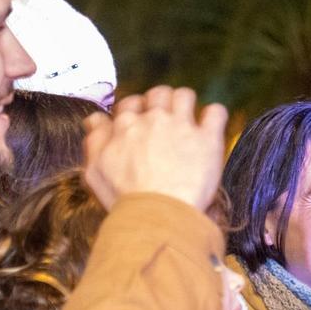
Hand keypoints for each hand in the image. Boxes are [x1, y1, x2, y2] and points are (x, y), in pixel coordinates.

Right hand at [83, 86, 227, 210]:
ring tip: (187, 118)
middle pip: (158, 93)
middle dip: (161, 101)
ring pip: (185, 95)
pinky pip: (216, 112)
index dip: (135, 110)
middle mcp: (154, 120)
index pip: (130, 103)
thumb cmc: (125, 199)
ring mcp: (182, 126)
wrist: (156, 215)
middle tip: (165, 118)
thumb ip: (95, 141)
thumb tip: (94, 120)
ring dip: (185, 103)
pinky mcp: (207, 138)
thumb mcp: (95, 172)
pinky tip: (210, 125)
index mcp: (125, 126)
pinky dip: (215, 115)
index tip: (140, 122)